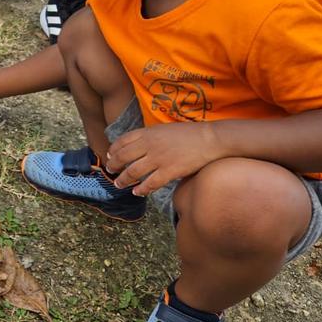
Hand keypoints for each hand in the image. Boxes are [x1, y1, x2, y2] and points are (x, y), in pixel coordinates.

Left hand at [105, 121, 224, 195]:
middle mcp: (150, 145)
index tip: (110, 156)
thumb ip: (149, 137)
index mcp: (148, 133)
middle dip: (114, 166)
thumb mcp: (164, 130)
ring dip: (123, 180)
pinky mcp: (170, 171)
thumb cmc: (189, 134)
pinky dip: (141, 189)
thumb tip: (136, 146)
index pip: (122, 141)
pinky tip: (137, 192)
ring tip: (119, 184)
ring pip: (133, 172)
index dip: (113, 150)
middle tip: (111, 171)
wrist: (211, 139)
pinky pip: (151, 183)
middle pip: (123, 157)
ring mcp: (159, 158)